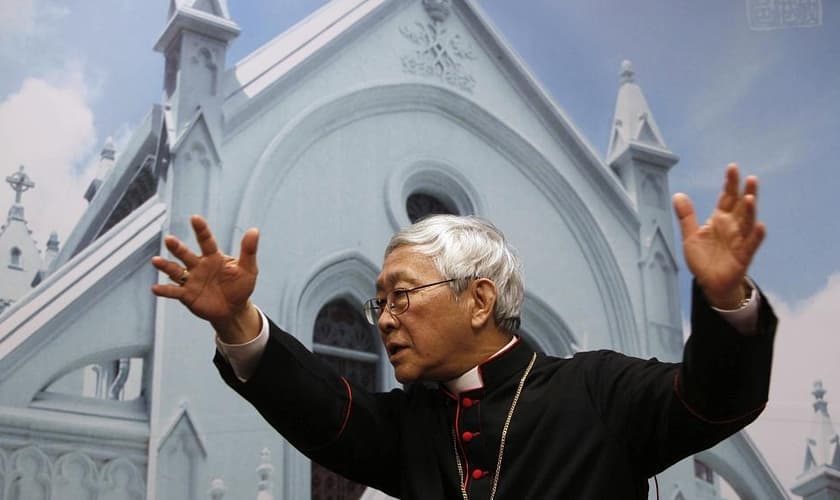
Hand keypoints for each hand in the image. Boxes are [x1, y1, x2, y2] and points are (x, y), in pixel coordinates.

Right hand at [151, 215, 260, 342]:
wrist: (234, 310)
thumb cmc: (240, 287)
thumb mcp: (248, 269)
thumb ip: (249, 251)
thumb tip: (254, 230)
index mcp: (214, 257)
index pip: (206, 241)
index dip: (201, 230)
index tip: (195, 218)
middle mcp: (199, 266)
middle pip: (186, 254)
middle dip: (177, 247)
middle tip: (169, 239)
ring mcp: (191, 280)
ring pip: (175, 271)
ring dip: (165, 266)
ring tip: (156, 261)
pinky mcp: (187, 295)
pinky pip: (174, 291)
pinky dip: (165, 290)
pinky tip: (155, 288)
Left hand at [673, 164, 765, 308]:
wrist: (709, 283)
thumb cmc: (703, 258)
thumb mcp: (690, 236)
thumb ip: (686, 216)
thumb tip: (678, 195)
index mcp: (720, 219)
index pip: (727, 197)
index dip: (730, 183)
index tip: (732, 167)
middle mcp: (732, 226)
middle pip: (741, 206)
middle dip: (746, 192)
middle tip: (750, 178)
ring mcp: (740, 240)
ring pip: (748, 222)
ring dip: (750, 211)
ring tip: (750, 198)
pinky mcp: (743, 255)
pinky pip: (751, 244)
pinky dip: (756, 235)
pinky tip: (760, 225)